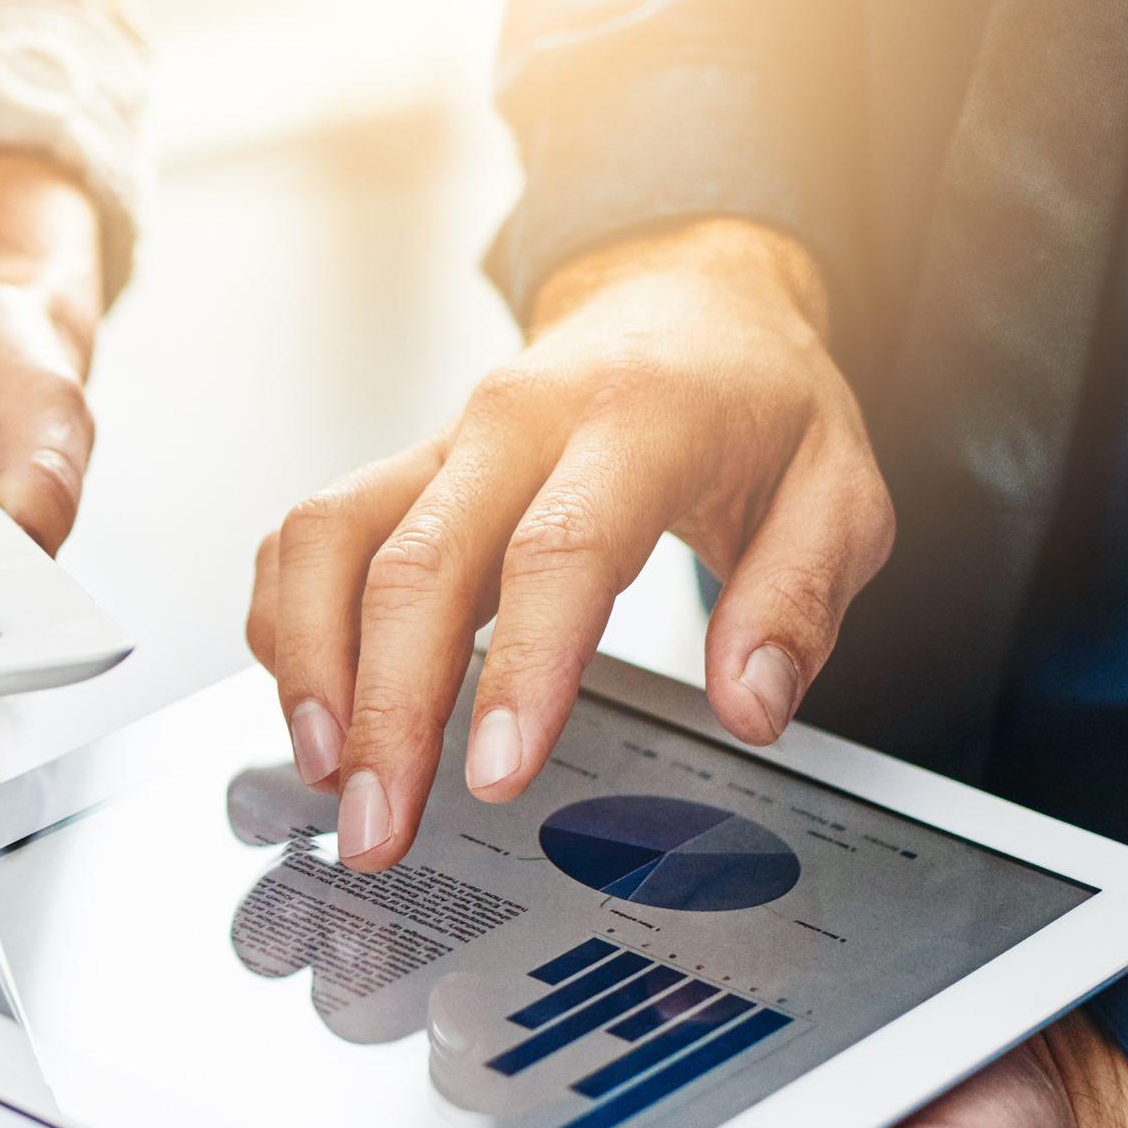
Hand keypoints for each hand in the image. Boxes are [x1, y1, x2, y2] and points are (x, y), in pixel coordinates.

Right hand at [250, 216, 890, 870]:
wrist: (681, 301)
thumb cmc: (752, 404)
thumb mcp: (838, 492)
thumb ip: (800, 601)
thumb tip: (752, 706)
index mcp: (634, 421)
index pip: (557, 551)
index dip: (520, 670)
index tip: (496, 774)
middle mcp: (514, 421)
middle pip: (415, 566)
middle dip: (384, 713)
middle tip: (381, 825)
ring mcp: (440, 444)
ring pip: (330, 541)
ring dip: (311, 668)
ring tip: (329, 775)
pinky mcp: (397, 471)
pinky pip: (306, 537)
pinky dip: (289, 623)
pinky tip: (313, 707)